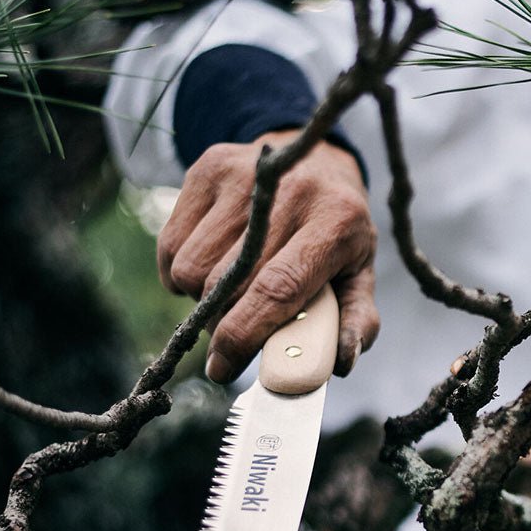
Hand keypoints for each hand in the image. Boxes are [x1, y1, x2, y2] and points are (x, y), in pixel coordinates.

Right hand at [158, 130, 379, 382]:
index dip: (245, 335)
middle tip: (233, 339)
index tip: (222, 369)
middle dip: (221, 327)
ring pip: (191, 268)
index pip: (278, 288)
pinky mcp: (208, 168)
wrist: (315, 161)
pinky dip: (180, 273)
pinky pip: (170, 246)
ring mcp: (243, 174)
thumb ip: (358, 321)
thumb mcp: (360, 274)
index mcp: (336, 223)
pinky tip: (212, 266)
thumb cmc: (336, 234)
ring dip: (201, 299)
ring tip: (232, 291)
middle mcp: (289, 191)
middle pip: (228, 283)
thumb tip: (343, 362)